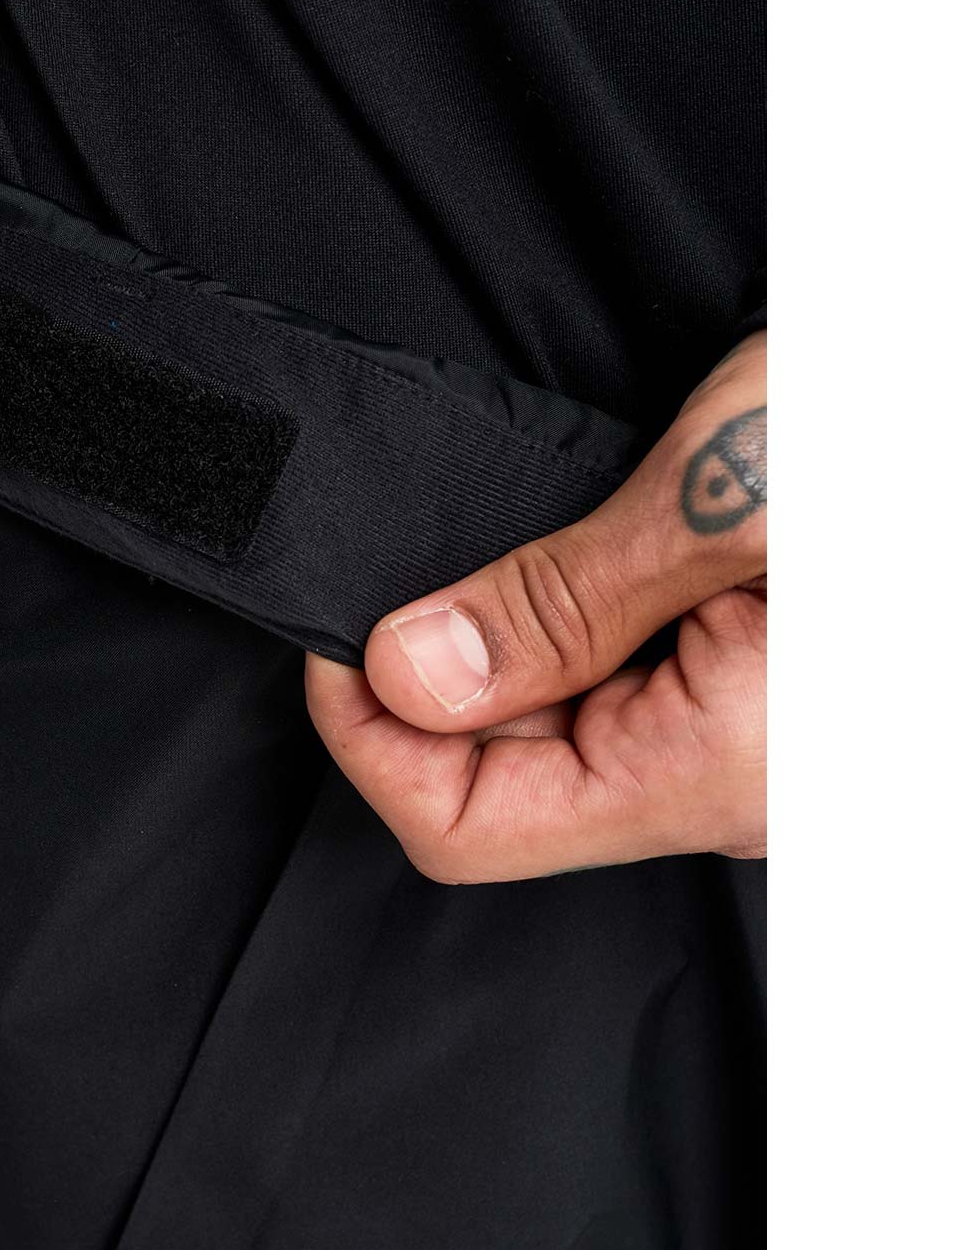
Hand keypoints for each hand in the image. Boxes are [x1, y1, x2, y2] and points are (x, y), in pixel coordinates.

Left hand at [304, 334, 765, 881]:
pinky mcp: (774, 704)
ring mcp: (761, 753)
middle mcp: (740, 792)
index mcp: (720, 773)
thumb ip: (560, 602)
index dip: (366, 736)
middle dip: (436, 681)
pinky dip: (575, 634)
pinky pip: (629, 702)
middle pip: (501, 785)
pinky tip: (585, 556)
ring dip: (508, 649)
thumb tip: (408, 672)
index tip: (334, 632)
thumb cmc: (926, 420)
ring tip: (516, 542)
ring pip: (560, 740)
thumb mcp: (732, 489)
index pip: (462, 829)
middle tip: (416, 559)